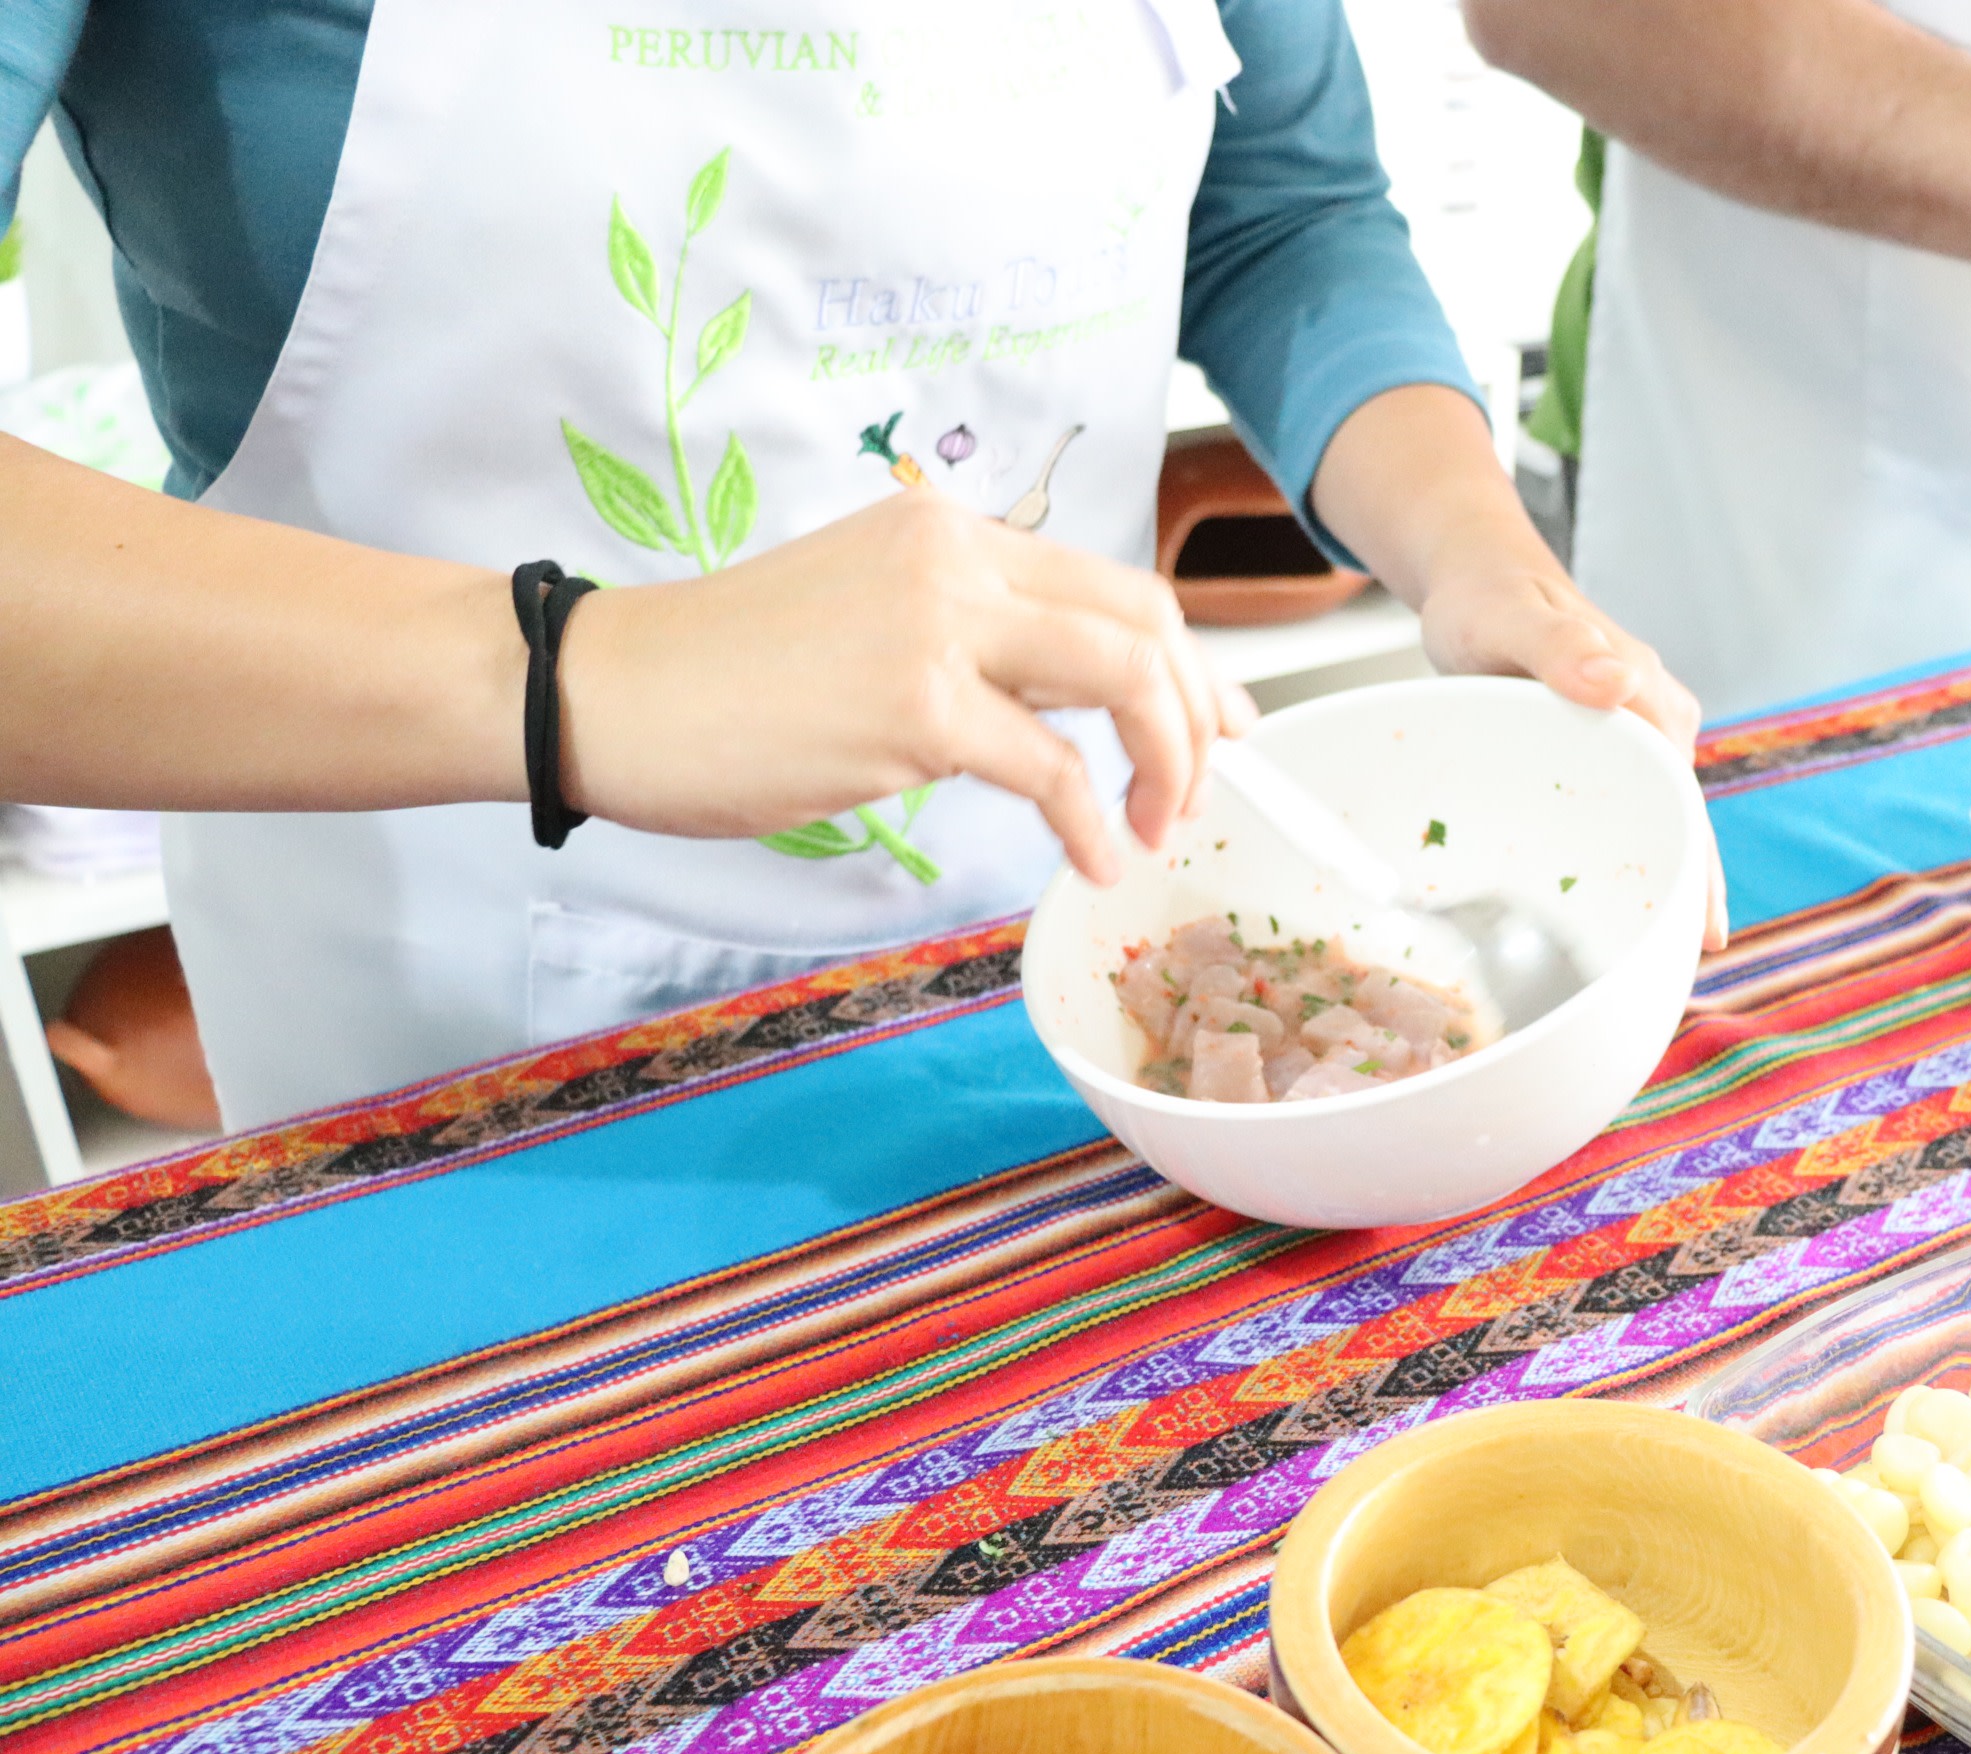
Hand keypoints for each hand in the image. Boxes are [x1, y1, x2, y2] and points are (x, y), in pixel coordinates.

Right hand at [556, 486, 1232, 882]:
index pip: (1114, 584)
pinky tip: (1094, 860)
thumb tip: (1072, 700)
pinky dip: (1094, 823)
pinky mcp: (915, 707)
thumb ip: (973, 641)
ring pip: (1123, 676)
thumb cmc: (727, 675)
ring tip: (1157, 829)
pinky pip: (1054, 769)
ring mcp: (937, 626)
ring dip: (1166, 764)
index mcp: (950, 532)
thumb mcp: (872, 619)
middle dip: (1198, 713)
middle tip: (1204, 787)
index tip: (1216, 725)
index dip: (1187, 662)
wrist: (609, 689)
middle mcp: (956, 558)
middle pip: (1145, 621)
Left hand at [1418, 558, 1727, 949]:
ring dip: (1665, 878)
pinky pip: (1630, 808)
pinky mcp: (1613, 750)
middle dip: (1692, 889)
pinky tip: (1624, 907)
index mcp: (1646, 694)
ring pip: (1660, 816)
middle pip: (1682, 816)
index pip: (1681, 792)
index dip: (1695, 861)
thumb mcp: (1510, 616)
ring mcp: (1639, 737)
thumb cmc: (1490, 596)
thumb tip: (1619, 684)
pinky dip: (1633, 855)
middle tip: (1689, 966)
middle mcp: (1657, 719)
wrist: (1482, 578)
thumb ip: (1560, 647)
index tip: (1701, 924)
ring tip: (1661, 959)